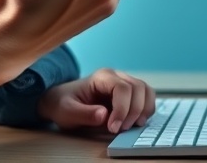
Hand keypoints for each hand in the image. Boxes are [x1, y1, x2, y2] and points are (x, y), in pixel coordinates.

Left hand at [37, 69, 156, 133]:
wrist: (61, 101)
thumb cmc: (63, 104)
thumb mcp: (67, 112)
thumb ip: (84, 114)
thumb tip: (104, 115)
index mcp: (101, 77)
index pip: (122, 88)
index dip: (122, 109)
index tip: (113, 128)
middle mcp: (116, 76)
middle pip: (138, 88)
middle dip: (134, 111)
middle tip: (120, 129)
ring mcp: (124, 83)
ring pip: (146, 91)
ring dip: (143, 110)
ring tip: (131, 126)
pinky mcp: (129, 94)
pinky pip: (146, 98)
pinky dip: (146, 110)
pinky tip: (135, 122)